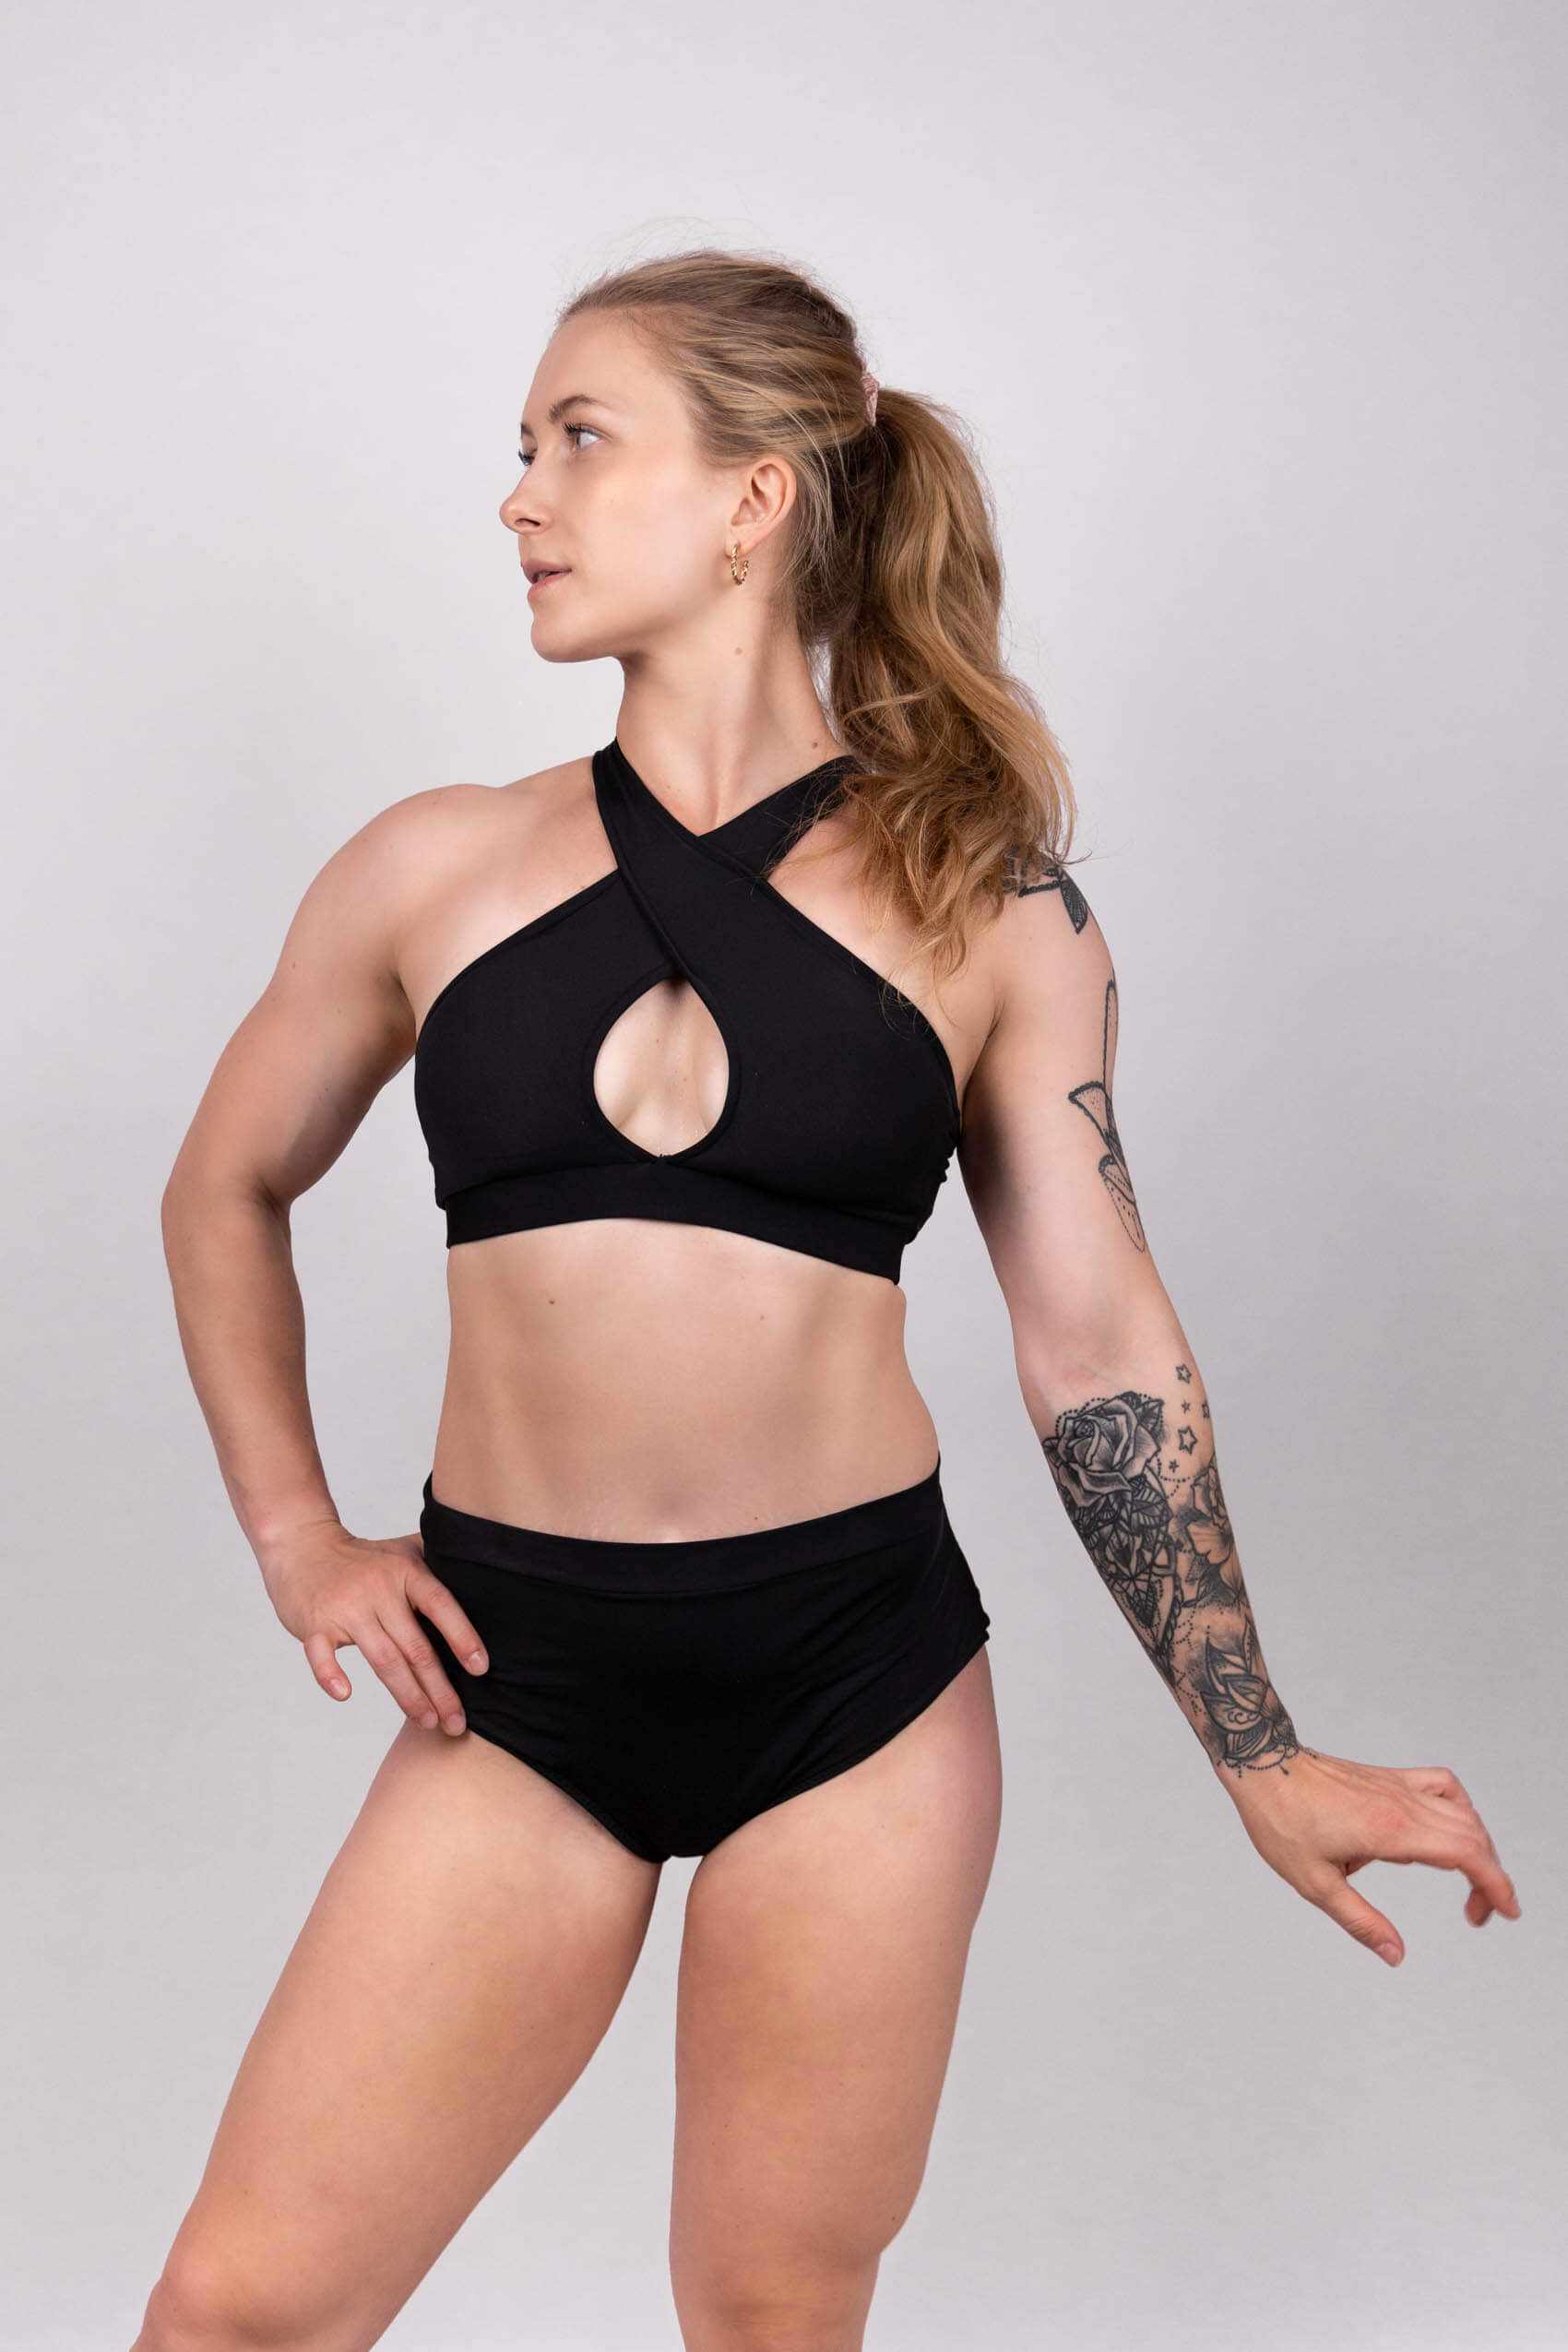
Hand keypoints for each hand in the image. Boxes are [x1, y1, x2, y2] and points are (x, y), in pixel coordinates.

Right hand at [262, 1522, 488, 1735]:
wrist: (302, 1545)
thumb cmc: (362, 1556)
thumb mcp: (404, 1549)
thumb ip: (440, 1561)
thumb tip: (486, 1574)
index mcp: (406, 1572)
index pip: (441, 1606)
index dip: (463, 1637)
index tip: (480, 1670)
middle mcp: (378, 1590)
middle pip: (416, 1646)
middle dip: (440, 1689)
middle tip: (457, 1722)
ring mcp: (345, 1608)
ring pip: (382, 1659)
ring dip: (407, 1696)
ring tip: (428, 1721)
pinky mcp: (314, 1624)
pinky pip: (321, 1654)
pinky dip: (330, 1675)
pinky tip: (345, 1694)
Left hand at [1221, 1746, 1520, 1964]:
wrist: (1261, 1763)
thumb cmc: (1281, 1821)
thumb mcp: (1314, 1884)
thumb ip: (1361, 1922)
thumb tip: (1396, 1955)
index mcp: (1391, 1832)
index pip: (1467, 1854)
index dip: (1496, 1884)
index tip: (1506, 1911)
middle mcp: (1403, 1804)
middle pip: (1474, 1837)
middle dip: (1489, 1878)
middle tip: (1477, 1914)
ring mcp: (1398, 1786)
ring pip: (1463, 1813)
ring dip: (1478, 1848)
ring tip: (1467, 1882)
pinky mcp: (1388, 1777)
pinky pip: (1442, 1786)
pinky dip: (1459, 1808)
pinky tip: (1447, 1830)